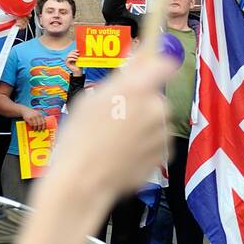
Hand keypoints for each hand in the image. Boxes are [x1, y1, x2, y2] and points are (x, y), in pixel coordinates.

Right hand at [20, 107, 47, 131]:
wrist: (25, 110)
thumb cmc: (32, 113)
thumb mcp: (38, 114)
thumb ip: (41, 118)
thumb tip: (43, 125)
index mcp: (41, 115)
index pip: (44, 122)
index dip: (44, 126)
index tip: (43, 130)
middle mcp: (37, 116)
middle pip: (40, 124)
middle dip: (40, 128)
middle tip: (39, 131)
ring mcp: (33, 117)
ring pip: (35, 125)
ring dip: (35, 128)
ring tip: (35, 130)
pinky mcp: (29, 118)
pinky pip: (31, 124)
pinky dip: (32, 127)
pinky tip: (32, 128)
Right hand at [40, 44, 175, 203]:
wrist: (83, 182)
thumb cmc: (79, 140)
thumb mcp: (90, 100)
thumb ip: (119, 80)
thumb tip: (136, 61)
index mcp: (136, 89)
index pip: (163, 65)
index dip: (156, 67)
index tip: (148, 71)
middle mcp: (154, 108)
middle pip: (156, 98)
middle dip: (142, 104)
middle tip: (117, 117)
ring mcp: (161, 132)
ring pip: (156, 122)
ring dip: (143, 127)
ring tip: (116, 140)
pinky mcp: (164, 153)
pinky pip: (157, 143)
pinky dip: (146, 147)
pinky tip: (124, 154)